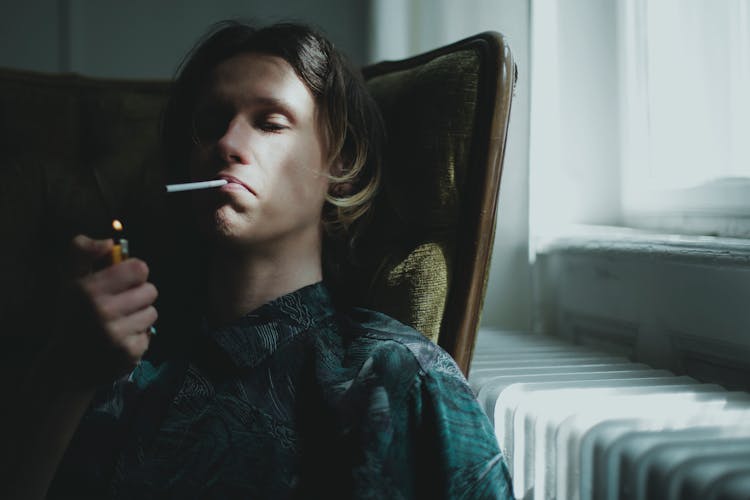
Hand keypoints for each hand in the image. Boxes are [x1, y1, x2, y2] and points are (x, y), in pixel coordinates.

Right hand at [53, 234, 157, 386]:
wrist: (65, 365)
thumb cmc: (73, 316)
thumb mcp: (71, 280)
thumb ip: (83, 251)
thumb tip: (110, 241)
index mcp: (89, 289)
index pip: (139, 269)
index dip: (134, 274)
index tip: (123, 282)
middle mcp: (103, 311)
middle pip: (151, 290)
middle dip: (138, 296)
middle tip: (121, 305)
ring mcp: (117, 334)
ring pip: (152, 313)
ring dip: (140, 316)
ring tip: (120, 323)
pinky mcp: (129, 353)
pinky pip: (150, 335)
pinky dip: (138, 337)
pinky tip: (120, 340)